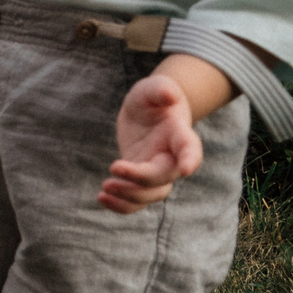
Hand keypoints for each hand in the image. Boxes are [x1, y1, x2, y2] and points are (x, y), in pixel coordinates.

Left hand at [102, 72, 204, 213]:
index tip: (185, 170)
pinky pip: (136, 200)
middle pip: (164, 177)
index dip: (190, 160)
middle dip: (140, 179)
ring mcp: (156, 170)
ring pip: (151, 195)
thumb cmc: (153, 97)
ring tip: (104, 190)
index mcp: (180, 134)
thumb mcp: (153, 87)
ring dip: (129, 197)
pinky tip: (102, 197)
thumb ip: (161, 89)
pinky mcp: (140, 178)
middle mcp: (172, 157)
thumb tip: (168, 94)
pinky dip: (121, 205)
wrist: (147, 110)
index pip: (190, 149)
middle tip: (113, 167)